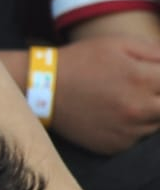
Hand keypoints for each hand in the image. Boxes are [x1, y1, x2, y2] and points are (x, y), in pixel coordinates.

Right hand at [50, 35, 159, 153]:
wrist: (42, 88)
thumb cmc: (81, 61)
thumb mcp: (117, 43)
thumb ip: (155, 51)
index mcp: (142, 79)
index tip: (153, 76)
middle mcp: (139, 109)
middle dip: (159, 96)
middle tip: (141, 88)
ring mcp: (128, 131)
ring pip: (157, 124)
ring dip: (150, 113)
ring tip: (125, 99)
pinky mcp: (116, 146)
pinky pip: (138, 139)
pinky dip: (133, 128)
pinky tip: (115, 115)